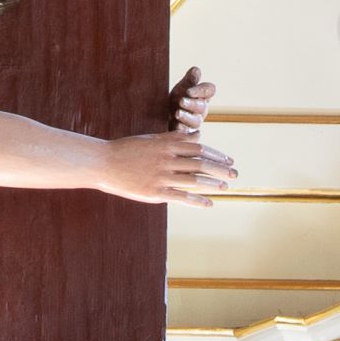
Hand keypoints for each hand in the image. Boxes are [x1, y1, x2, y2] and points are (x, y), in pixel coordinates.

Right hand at [99, 112, 236, 207]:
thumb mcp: (151, 139)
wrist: (104, 163)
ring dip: (213, 184)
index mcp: (166, 143)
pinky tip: (209, 204)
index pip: (199, 147)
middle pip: (201, 162)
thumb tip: (196, 136)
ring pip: (194, 180)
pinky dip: (198, 201)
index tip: (228, 159)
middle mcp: (167, 158)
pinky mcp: (156, 192)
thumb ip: (173, 139)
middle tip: (235, 173)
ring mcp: (162, 175)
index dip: (216, 153)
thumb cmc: (127, 150)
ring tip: (226, 187)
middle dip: (221, 168)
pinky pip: (182, 197)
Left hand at [167, 67, 214, 137]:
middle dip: (192, 104)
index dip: (201, 91)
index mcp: (202, 95)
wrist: (164, 114)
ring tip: (177, 113)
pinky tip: (176, 126)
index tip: (189, 91)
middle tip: (181, 101)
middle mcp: (201, 109)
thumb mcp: (182, 86)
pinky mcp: (187, 133)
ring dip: (187, 117)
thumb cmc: (178, 97)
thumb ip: (190, 79)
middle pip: (202, 106)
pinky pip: (187, 134)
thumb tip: (196, 70)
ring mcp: (195, 122)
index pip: (210, 90)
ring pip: (196, 121)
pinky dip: (181, 129)